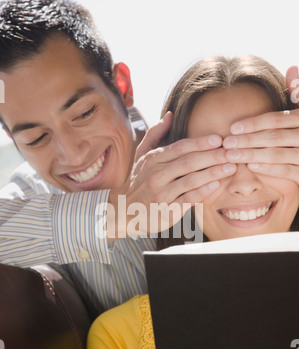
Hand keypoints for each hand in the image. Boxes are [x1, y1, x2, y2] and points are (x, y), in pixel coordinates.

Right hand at [108, 113, 236, 239]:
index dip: (200, 142)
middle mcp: (156, 175)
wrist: (124, 210)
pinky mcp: (167, 210)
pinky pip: (188, 199)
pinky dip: (202, 192)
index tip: (219, 139)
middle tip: (231, 152)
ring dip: (213, 173)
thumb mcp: (141, 155)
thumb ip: (155, 134)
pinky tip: (215, 185)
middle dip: (213, 156)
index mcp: (153, 159)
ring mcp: (161, 193)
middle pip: (189, 162)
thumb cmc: (138, 181)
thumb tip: (169, 114)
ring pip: (190, 180)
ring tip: (230, 167)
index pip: (180, 147)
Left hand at [223, 66, 298, 182]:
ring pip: (278, 154)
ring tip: (232, 156)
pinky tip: (251, 166)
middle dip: (248, 140)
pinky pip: (287, 171)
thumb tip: (292, 68)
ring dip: (252, 155)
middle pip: (274, 137)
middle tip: (226, 143)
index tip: (233, 128)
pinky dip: (269, 169)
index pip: (276, 120)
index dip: (254, 124)